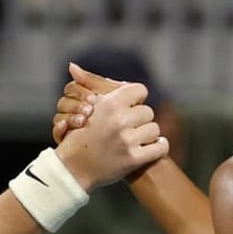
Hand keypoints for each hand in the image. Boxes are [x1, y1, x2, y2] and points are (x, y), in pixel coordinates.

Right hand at [51, 62, 122, 144]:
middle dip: (76, 105)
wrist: (130, 139)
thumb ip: (97, 81)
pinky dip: (60, 129)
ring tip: (83, 121)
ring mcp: (70, 125)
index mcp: (83, 97)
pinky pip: (56, 132)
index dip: (80, 91)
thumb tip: (72, 66)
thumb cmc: (125, 117)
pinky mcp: (67, 140)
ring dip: (70, 117)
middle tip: (90, 110)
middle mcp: (74, 110)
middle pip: (63, 101)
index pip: (72, 88)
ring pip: (59, 116)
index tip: (93, 98)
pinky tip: (67, 128)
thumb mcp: (113, 97)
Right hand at [54, 68, 167, 190]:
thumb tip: (73, 65)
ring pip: (155, 129)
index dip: (136, 99)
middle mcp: (119, 120)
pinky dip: (159, 147)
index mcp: (109, 104)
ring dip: (148, 134)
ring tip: (137, 138)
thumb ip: (88, 84)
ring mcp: (127, 140)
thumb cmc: (79, 135)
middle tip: (131, 126)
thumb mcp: (82, 106)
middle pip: (148, 111)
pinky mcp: (133, 159)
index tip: (130, 107)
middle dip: (141, 119)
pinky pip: (160, 147)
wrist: (72, 168)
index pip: (140, 90)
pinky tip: (152, 147)